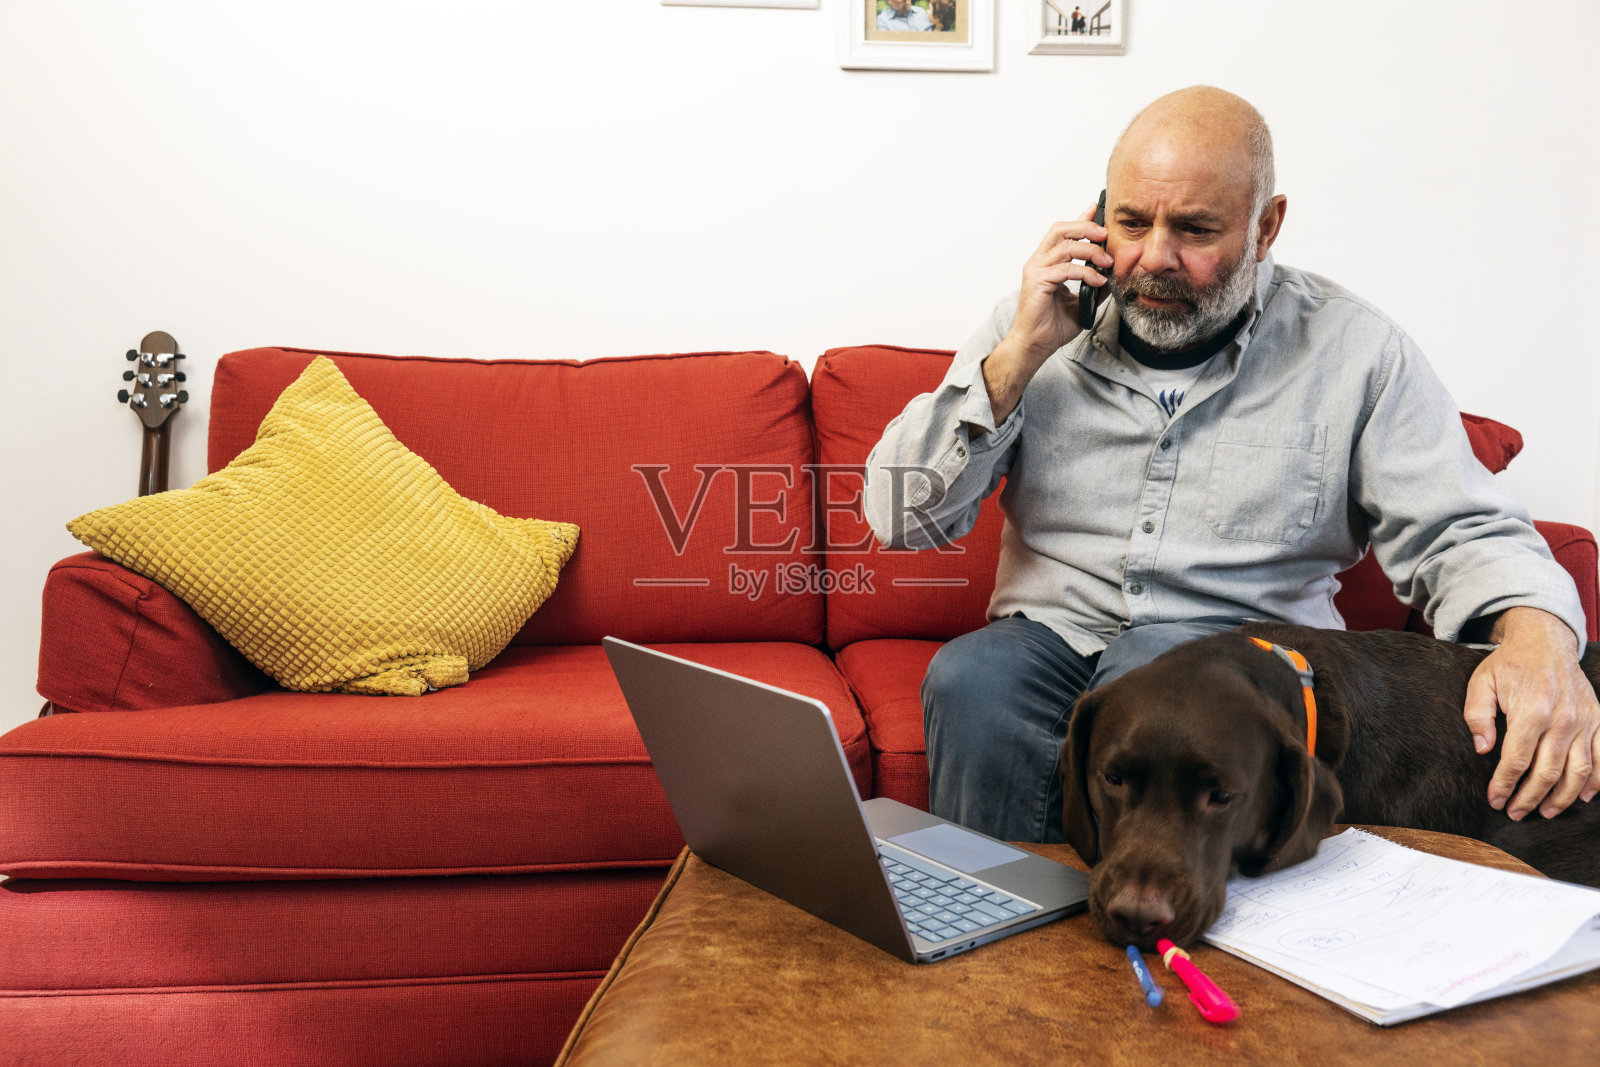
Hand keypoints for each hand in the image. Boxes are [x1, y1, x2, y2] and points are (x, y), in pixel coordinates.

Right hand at [982, 205, 1110, 421]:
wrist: (1035, 346)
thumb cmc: (1052, 327)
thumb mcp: (1081, 302)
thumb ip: (1094, 286)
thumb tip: (1113, 276)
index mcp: (1046, 263)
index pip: (1062, 232)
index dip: (1080, 218)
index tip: (1097, 209)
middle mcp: (1038, 262)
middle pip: (1060, 229)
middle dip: (1086, 227)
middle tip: (1106, 234)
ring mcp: (1035, 271)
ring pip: (1065, 246)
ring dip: (1091, 251)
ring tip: (1107, 262)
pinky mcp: (1037, 282)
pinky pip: (1065, 269)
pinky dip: (1085, 273)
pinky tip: (1098, 282)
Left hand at [1462, 607, 1599, 819]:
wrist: (1545, 642)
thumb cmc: (1509, 665)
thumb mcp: (1482, 683)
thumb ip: (1477, 716)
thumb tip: (1483, 749)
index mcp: (1531, 710)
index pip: (1517, 760)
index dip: (1504, 785)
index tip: (1494, 800)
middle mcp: (1563, 719)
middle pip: (1548, 771)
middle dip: (1529, 798)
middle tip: (1515, 813)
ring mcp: (1585, 721)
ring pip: (1578, 771)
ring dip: (1562, 797)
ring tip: (1545, 812)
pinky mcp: (1598, 720)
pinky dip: (1597, 781)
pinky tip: (1584, 797)